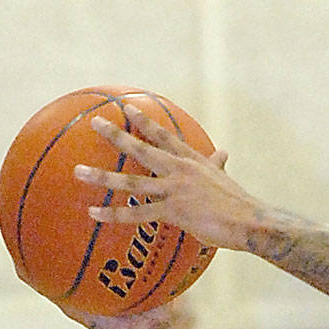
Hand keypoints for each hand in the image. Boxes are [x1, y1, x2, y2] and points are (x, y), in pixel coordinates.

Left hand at [74, 107, 257, 251]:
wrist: (250, 222)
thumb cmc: (239, 203)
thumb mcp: (225, 178)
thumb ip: (217, 164)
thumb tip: (224, 152)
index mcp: (192, 160)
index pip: (163, 135)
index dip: (143, 120)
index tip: (125, 106)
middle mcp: (180, 170)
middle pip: (142, 148)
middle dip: (116, 135)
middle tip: (94, 122)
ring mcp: (175, 190)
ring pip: (131, 182)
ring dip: (102, 176)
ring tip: (78, 171)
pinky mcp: (174, 212)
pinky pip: (137, 214)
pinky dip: (113, 214)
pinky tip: (93, 213)